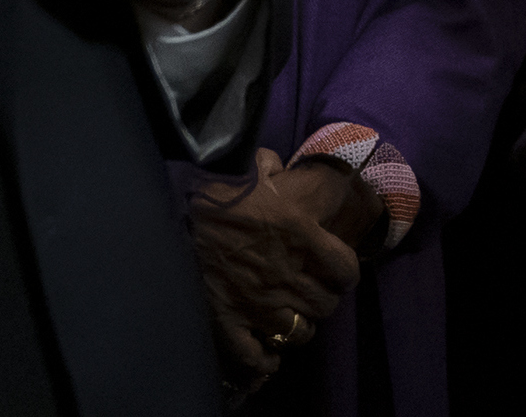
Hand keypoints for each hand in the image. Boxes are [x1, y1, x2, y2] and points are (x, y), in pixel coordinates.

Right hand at [188, 146, 365, 384]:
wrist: (178, 215)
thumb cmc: (222, 189)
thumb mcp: (260, 170)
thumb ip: (281, 171)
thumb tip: (284, 165)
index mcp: (304, 236)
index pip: (346, 270)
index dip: (345, 272)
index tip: (339, 270)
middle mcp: (289, 275)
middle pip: (326, 304)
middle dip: (324, 299)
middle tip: (313, 292)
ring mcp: (260, 303)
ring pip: (299, 332)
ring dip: (299, 326)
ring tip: (292, 318)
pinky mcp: (230, 321)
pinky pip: (256, 354)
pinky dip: (264, 359)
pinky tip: (268, 357)